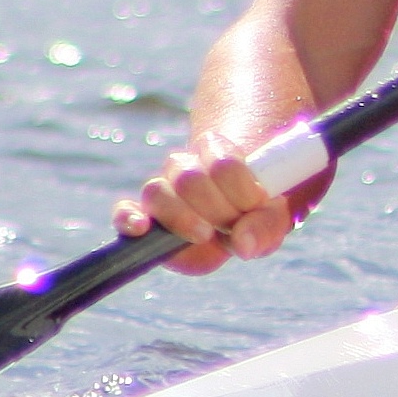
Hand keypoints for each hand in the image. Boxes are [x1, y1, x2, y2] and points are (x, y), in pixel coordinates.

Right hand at [111, 133, 293, 275]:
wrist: (234, 220)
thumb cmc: (255, 213)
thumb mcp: (272, 216)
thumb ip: (266, 225)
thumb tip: (243, 245)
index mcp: (218, 151)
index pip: (222, 162)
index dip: (241, 187)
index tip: (258, 203)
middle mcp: (185, 165)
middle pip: (189, 178)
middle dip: (216, 208)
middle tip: (233, 223)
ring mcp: (161, 190)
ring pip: (156, 191)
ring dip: (182, 218)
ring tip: (205, 234)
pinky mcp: (144, 217)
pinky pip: (125, 211)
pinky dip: (129, 218)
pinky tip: (141, 228)